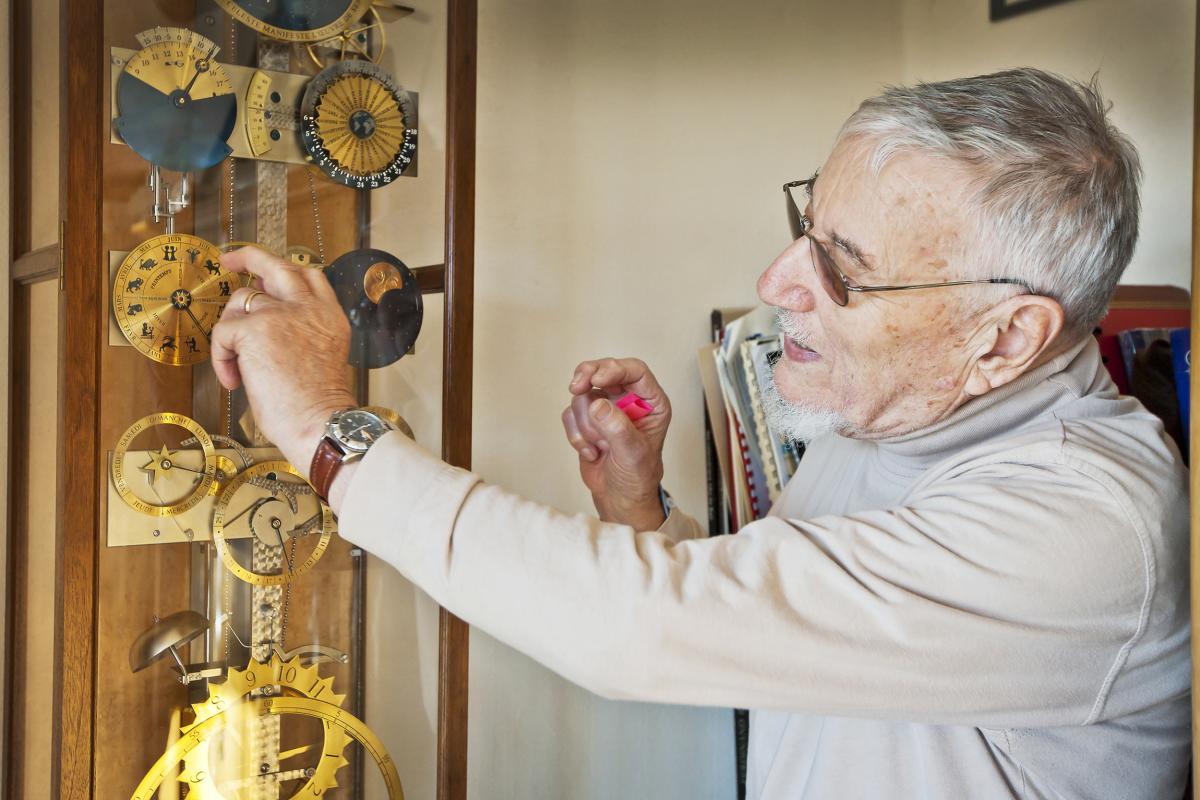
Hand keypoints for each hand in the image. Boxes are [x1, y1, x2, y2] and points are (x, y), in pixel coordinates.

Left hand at [210, 246, 355, 477]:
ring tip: (238, 366)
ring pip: (241, 302)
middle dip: (250, 258)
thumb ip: (299, 333)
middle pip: (277, 266)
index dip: (284, 271)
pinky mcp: (256, 328)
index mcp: (330, 317)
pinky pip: (223, 333)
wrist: (319, 423)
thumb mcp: (319, 357)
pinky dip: (221, 357)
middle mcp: (310, 308)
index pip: (309, 277)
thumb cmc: (317, 407)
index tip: (265, 274)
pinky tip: (235, 381)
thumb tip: (260, 323)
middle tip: (230, 261)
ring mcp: (283, 314)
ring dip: (231, 331)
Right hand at [562, 358, 671, 529]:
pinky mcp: (587, 420)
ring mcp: (606, 408)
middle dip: (588, 379)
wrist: (620, 498)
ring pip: (583, 395)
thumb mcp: (634, 454)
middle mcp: (629, 400)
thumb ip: (618, 428)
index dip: (614, 369)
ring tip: (599, 446)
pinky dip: (576, 435)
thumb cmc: (638, 477)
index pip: (635, 371)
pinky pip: (571, 414)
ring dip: (586, 424)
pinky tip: (591, 451)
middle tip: (576, 387)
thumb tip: (598, 405)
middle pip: (603, 371)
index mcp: (651, 402)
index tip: (596, 379)